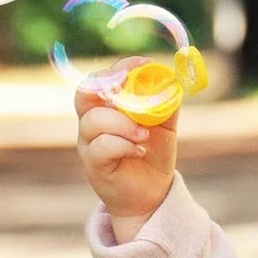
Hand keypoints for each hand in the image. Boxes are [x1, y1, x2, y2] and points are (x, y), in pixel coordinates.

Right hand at [75, 56, 178, 219]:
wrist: (151, 193)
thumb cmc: (153, 153)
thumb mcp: (165, 124)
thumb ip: (166, 101)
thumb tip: (173, 78)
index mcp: (107, 106)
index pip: (102, 78)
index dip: (120, 67)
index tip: (145, 64)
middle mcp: (92, 121)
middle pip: (84, 93)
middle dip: (107, 85)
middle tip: (130, 87)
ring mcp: (89, 143)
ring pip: (93, 121)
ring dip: (122, 123)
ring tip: (144, 134)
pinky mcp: (93, 165)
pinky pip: (100, 147)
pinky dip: (123, 144)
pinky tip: (139, 150)